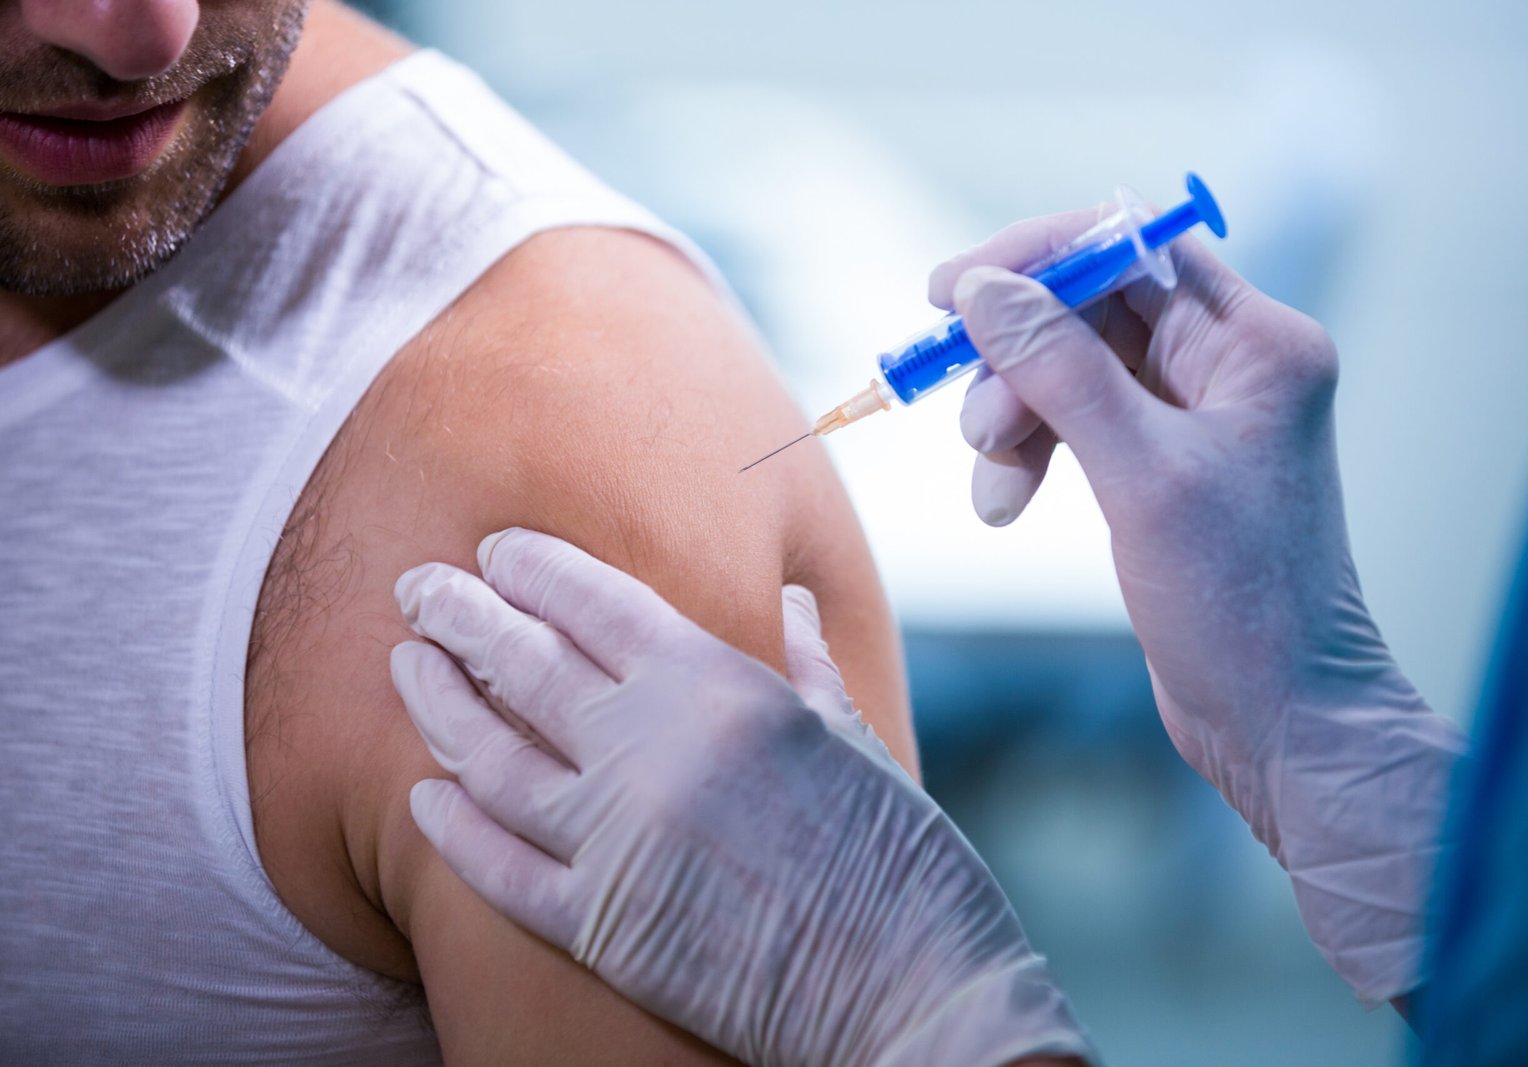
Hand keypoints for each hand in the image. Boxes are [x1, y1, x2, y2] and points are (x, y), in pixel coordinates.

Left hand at [389, 529, 1092, 1066]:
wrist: (908, 988)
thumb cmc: (898, 856)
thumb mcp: (855, 739)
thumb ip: (804, 665)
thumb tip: (789, 605)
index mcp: (717, 687)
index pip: (595, 600)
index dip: (533, 568)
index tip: (497, 550)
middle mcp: (648, 749)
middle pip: (522, 663)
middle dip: (460, 615)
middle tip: (418, 587)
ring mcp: (612, 840)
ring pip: (489, 756)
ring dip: (436, 702)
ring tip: (406, 664)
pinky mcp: (595, 925)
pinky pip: (496, 867)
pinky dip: (452, 826)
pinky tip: (423, 794)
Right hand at [930, 215, 1466, 1005]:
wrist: (1281, 720)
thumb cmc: (1241, 605)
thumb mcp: (1140, 476)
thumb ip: (1060, 370)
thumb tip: (981, 287)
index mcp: (1258, 346)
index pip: (1131, 248)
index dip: (1035, 258)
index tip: (949, 289)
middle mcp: (1229, 367)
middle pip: (1089, 308)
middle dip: (1015, 359)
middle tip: (976, 425)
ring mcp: (1193, 418)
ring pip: (1069, 369)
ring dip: (1013, 416)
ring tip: (997, 486)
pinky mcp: (1159, 466)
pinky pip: (1073, 425)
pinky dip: (1028, 454)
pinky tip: (1004, 504)